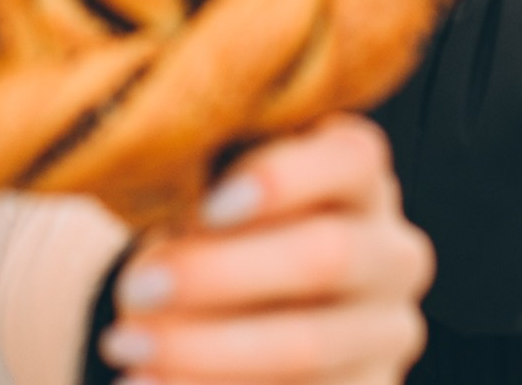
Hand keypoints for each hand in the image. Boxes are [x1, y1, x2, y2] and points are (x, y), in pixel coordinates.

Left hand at [97, 117, 432, 384]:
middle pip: (328, 256)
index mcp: (361, 176)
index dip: (284, 178)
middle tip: (138, 289)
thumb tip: (159, 229)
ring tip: (127, 346)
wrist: (243, 300)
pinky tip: (149, 384)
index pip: (351, 159)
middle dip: (222, 275)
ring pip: (312, 347)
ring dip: (207, 351)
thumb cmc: (222, 224)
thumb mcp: (211, 194)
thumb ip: (202, 196)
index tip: (208, 207)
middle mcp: (393, 251)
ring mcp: (388, 332)